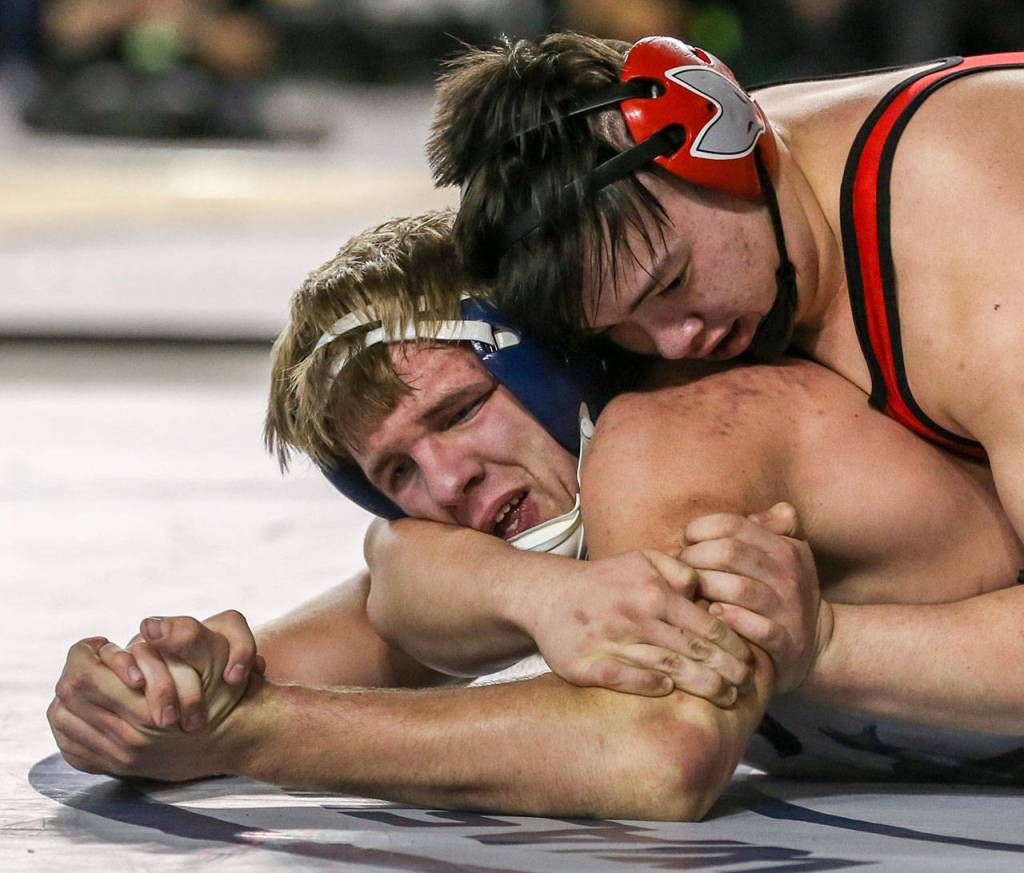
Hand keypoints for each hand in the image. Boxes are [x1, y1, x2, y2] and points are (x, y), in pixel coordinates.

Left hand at [48, 614, 261, 779]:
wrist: (235, 737)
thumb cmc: (226, 691)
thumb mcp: (214, 654)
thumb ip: (182, 635)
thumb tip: (148, 626)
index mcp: (145, 713)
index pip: (81, 677)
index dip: (84, 652)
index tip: (101, 642)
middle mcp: (127, 741)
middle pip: (66, 697)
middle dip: (76, 669)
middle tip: (93, 658)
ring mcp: (119, 759)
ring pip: (63, 721)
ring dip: (70, 695)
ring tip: (93, 679)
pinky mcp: (116, 768)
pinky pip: (71, 746)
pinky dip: (72, 722)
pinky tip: (89, 707)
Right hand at [527, 550, 751, 703]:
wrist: (547, 594)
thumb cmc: (602, 580)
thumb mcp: (641, 559)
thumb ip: (677, 569)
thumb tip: (704, 586)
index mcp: (654, 592)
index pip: (706, 623)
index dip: (733, 645)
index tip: (751, 661)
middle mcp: (636, 616)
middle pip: (693, 649)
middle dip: (726, 670)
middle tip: (746, 686)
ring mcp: (612, 641)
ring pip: (667, 666)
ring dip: (700, 684)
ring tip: (724, 697)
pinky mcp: (588, 663)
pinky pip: (625, 678)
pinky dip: (648, 684)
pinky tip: (669, 690)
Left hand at [682, 502, 832, 692]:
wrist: (821, 641)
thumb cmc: (785, 590)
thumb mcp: (786, 552)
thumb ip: (768, 525)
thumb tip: (748, 512)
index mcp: (784, 548)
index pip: (732, 524)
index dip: (700, 529)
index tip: (686, 542)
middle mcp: (788, 575)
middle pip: (728, 552)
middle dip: (694, 557)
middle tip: (679, 567)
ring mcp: (788, 609)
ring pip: (738, 588)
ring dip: (705, 587)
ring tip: (689, 591)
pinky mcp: (786, 641)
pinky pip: (757, 628)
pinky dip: (731, 619)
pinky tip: (713, 614)